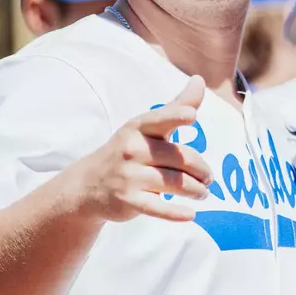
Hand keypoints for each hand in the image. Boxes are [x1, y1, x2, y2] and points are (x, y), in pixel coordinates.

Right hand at [63, 76, 211, 222]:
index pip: (160, 120)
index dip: (176, 116)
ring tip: (203, 192)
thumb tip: (199, 80)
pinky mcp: (128, 200)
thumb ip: (176, 107)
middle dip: (201, 170)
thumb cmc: (128, 151)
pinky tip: (191, 214)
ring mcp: (129, 176)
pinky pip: (159, 208)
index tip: (191, 116)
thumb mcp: (146, 128)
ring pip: (175, 183)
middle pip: (180, 158)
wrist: (88, 185)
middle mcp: (133, 150)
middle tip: (208, 178)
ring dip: (196, 190)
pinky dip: (176, 213)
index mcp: (139, 128)